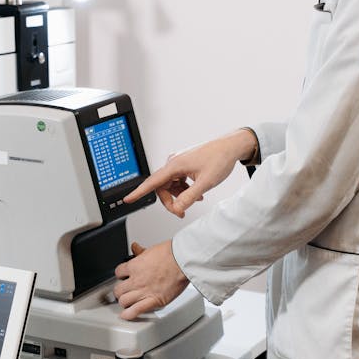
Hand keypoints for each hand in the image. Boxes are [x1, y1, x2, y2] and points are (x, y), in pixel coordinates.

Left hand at [113, 240, 188, 319]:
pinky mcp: (154, 300)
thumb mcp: (151, 250)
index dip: (121, 276)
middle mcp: (136, 280)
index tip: (124, 278)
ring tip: (128, 302)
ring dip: (125, 302)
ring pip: (124, 301)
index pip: (118, 273)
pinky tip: (127, 315)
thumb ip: (140, 252)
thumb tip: (135, 247)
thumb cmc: (171, 254)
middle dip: (121, 291)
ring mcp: (144, 291)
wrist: (182, 261)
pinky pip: (136, 310)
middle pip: (118, 290)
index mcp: (134, 266)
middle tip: (125, 291)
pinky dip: (129, 314)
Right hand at [123, 129, 256, 217]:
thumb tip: (177, 208)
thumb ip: (189, 197)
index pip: (152, 182)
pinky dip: (184, 189)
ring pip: (171, 185)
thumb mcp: (205, 183)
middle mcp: (174, 162)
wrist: (230, 147)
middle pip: (162, 187)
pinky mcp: (185, 163)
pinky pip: (178, 180)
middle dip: (171, 201)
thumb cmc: (219, 159)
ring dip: (180, 195)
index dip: (139, 192)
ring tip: (195, 199)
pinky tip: (196, 192)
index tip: (128, 199)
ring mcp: (179, 162)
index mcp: (175, 165)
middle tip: (181, 212)